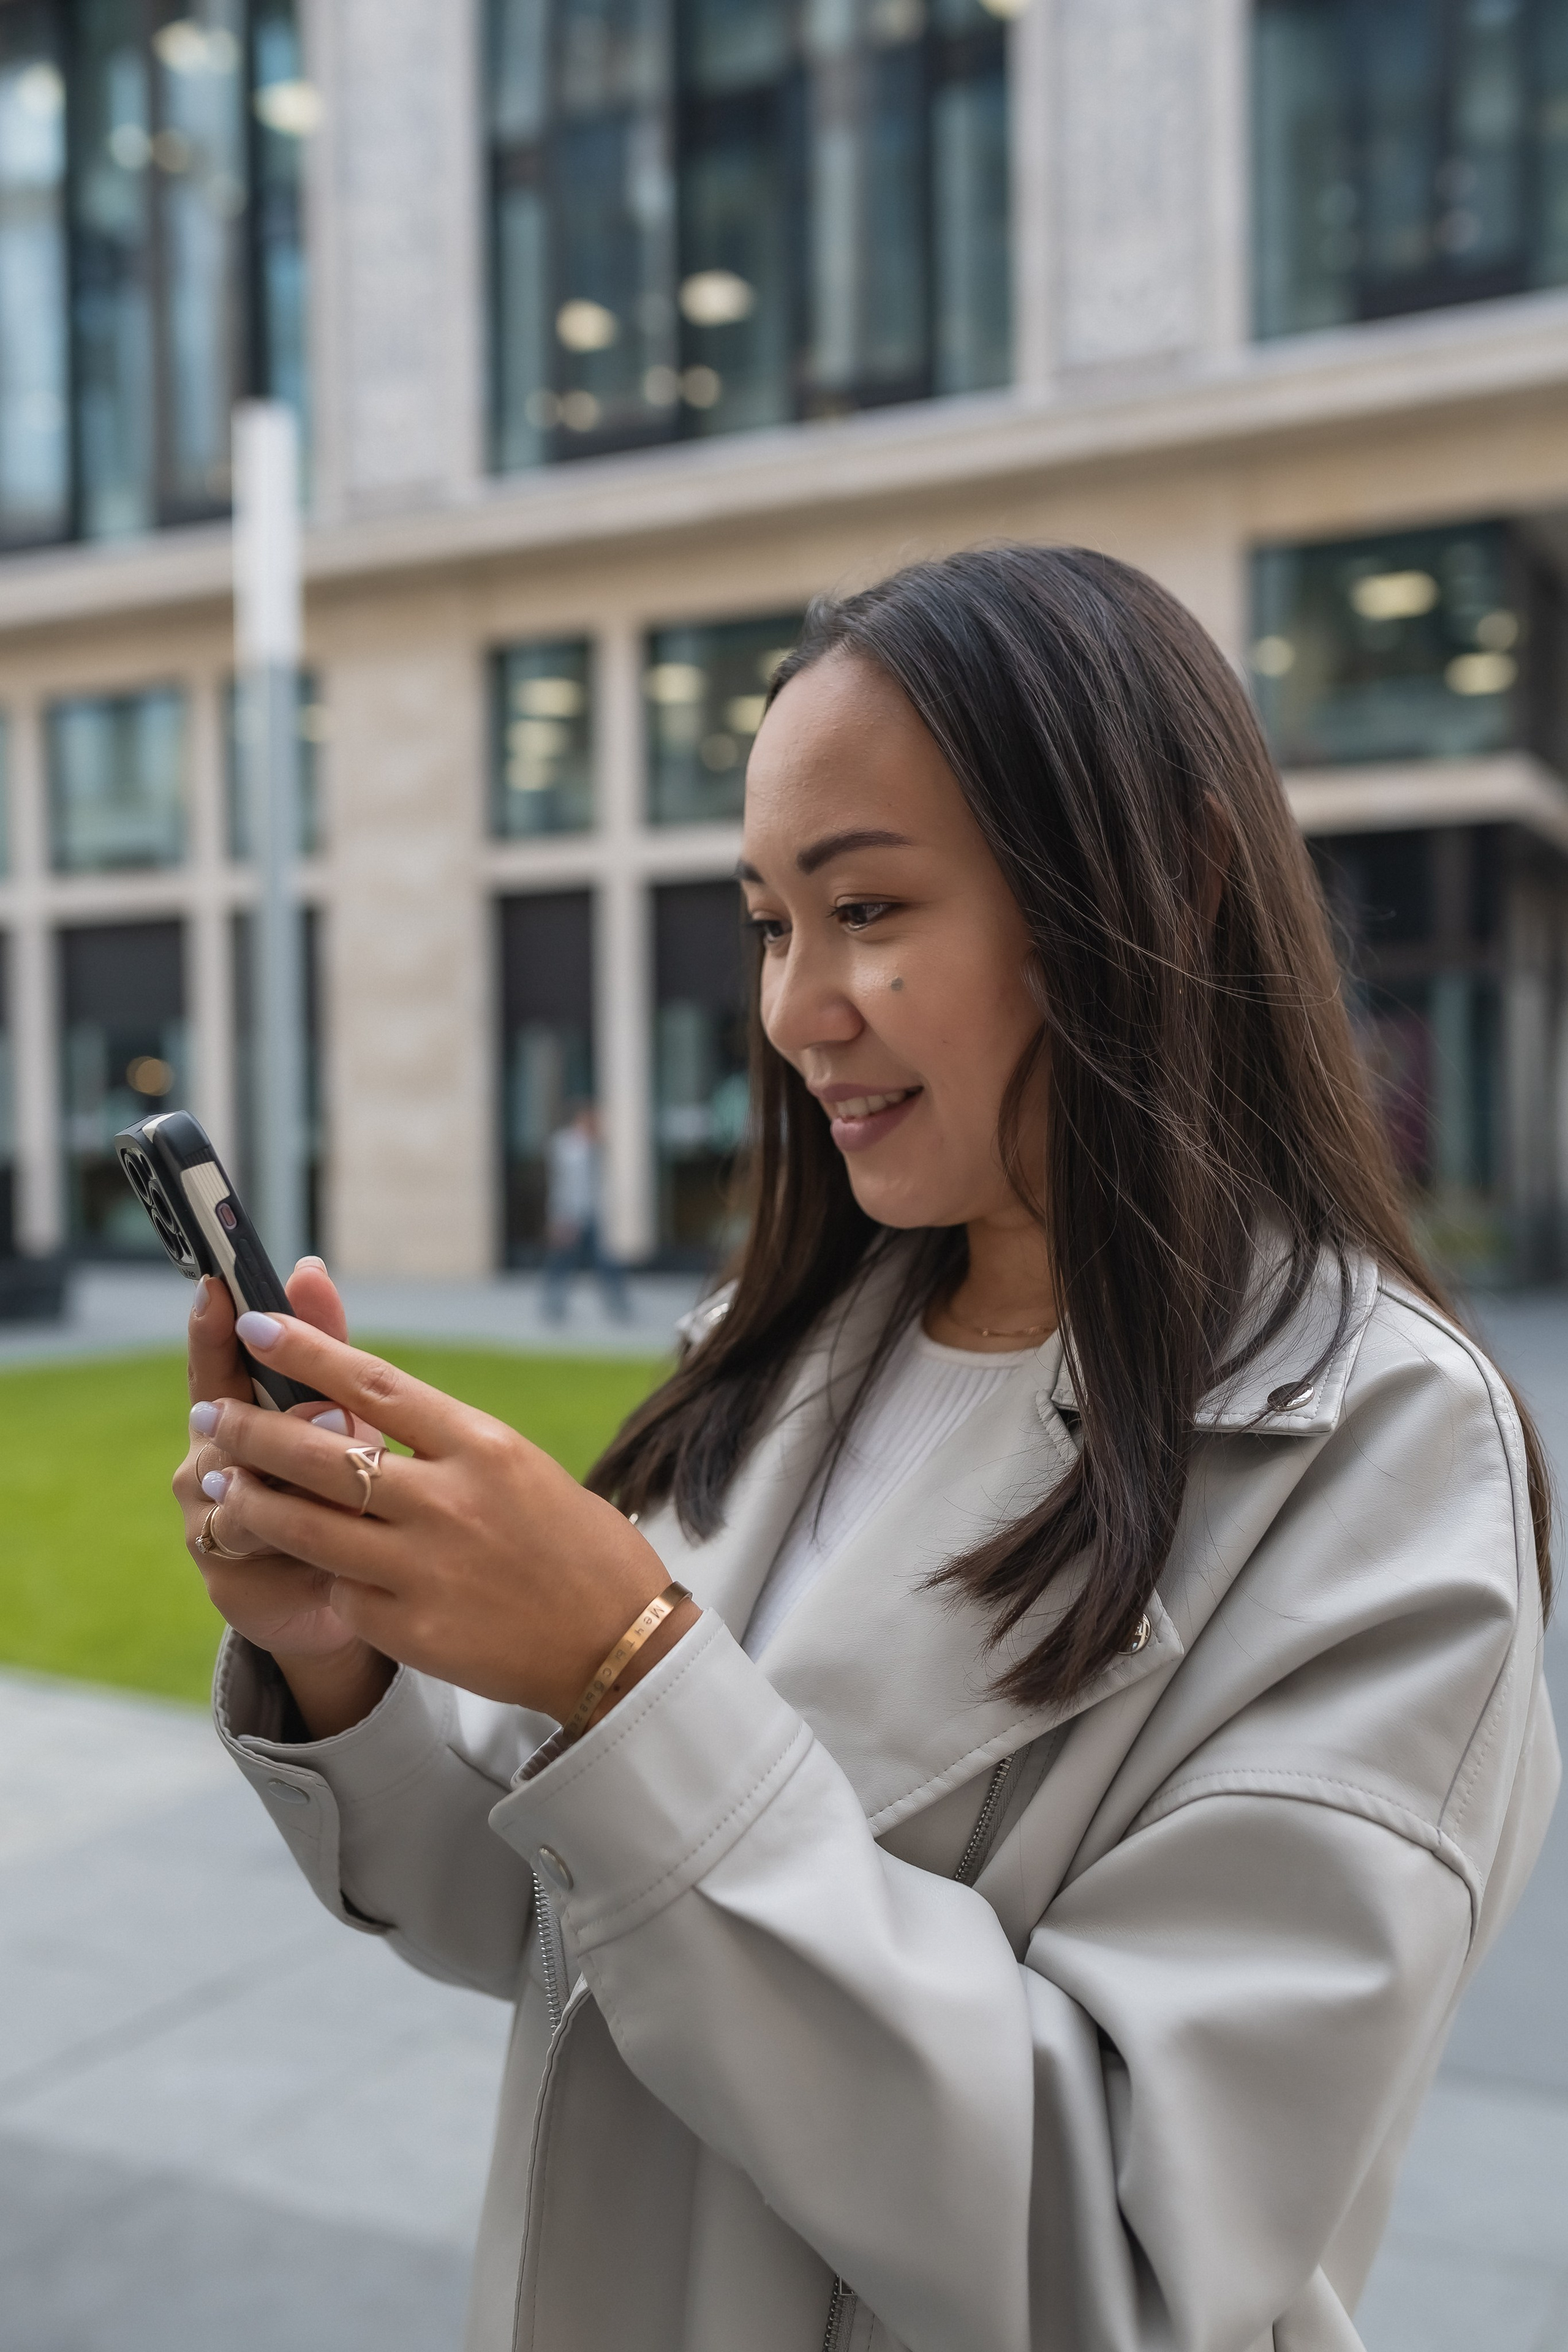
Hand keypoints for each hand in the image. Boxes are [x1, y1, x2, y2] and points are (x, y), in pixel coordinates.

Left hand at [187, 1313, 696, 1723]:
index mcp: (484, 1446)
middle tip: (211, 1416)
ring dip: (251, 1502)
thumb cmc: (572, 1542)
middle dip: (253, 1431)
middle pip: (322, 1453)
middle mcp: (451, 1501)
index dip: (308, 1351)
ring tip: (218, 1487)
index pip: (375, 1383)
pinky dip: (320, 1576)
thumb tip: (356, 1409)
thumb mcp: (517, 1465)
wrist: (617, 1641)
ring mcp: (426, 1569)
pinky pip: (339, 1593)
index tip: (257, 1321)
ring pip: (306, 1527)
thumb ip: (441, 1441)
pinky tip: (307, 1569)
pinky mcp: (411, 1630)